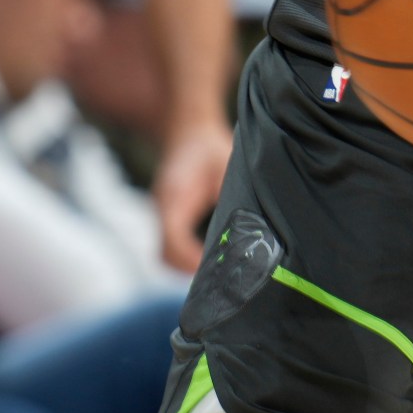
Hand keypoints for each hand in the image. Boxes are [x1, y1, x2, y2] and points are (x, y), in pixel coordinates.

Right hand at [154, 117, 233, 269]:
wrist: (187, 129)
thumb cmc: (209, 147)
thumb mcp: (226, 165)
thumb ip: (232, 193)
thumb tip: (251, 226)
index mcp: (174, 196)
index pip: (173, 237)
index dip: (190, 259)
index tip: (216, 269)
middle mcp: (162, 209)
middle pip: (164, 254)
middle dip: (187, 272)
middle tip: (223, 283)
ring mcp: (160, 214)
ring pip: (164, 254)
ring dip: (184, 269)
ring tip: (218, 278)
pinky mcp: (167, 217)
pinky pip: (169, 246)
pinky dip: (184, 259)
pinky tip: (209, 263)